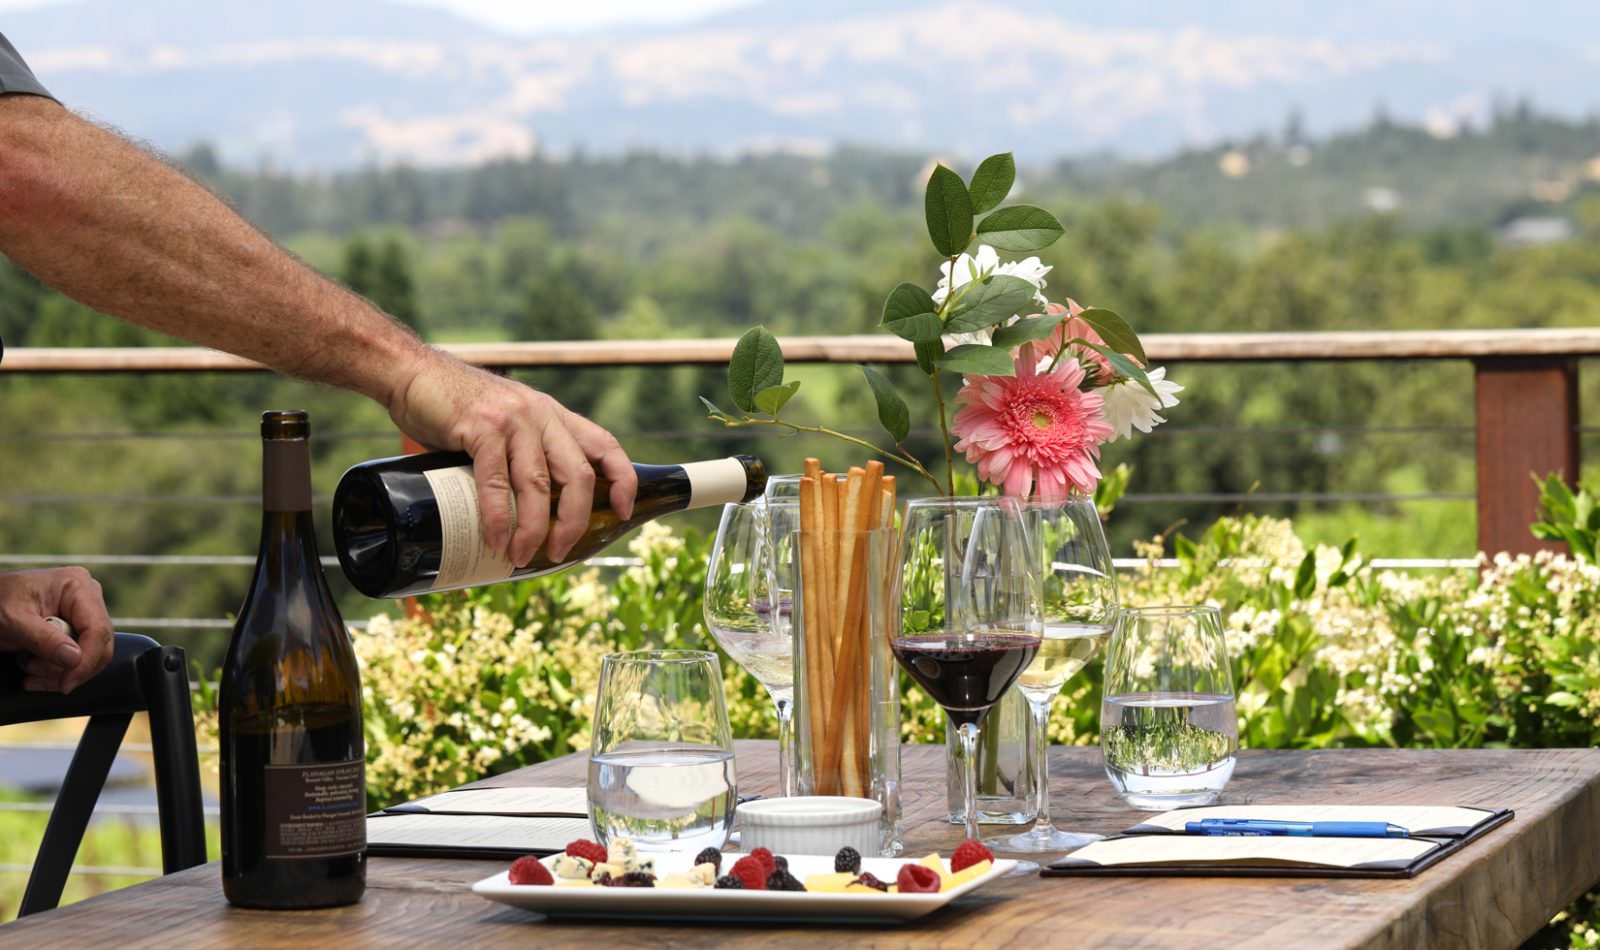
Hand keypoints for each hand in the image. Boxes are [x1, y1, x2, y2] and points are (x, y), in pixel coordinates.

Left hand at [0, 568, 114, 692]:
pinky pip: (80, 655)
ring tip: (30, 671)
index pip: (97, 629)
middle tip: (36, 676)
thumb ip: (44, 639)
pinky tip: (38, 670)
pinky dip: (60, 670)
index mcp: (77, 586)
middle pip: (100, 643)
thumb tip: (75, 659)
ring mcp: (84, 612)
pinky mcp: (78, 626)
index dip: (86, 660)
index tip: (66, 684)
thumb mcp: (14, 621)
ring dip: (62, 672)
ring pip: (92, 654)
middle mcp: (88, 596)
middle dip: (71, 668)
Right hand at [385, 349, 637, 564]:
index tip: (625, 511)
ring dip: (534, 528)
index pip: (605, 445)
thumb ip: (523, 453)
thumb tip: (528, 510)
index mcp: (554, 416)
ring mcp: (514, 421)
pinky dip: (498, 516)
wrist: (413, 374)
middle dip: (574, 521)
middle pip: (578, 476)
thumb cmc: (457, 408)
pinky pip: (496, 481)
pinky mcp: (482, 428)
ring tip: (522, 556)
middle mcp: (541, 416)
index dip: (623, 479)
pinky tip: (495, 538)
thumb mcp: (507, 423)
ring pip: (539, 485)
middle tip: (559, 551)